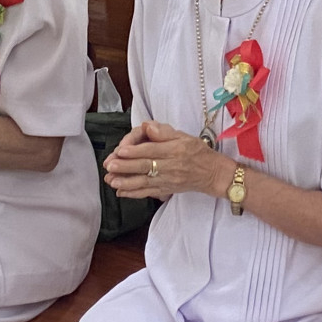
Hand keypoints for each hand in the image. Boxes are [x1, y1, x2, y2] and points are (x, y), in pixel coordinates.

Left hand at [104, 119, 229, 199]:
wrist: (212, 173)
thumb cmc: (196, 151)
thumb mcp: (184, 136)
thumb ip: (165, 132)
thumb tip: (149, 127)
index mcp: (175, 150)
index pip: (152, 150)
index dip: (136, 151)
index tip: (120, 150)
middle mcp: (171, 166)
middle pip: (145, 166)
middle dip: (126, 167)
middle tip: (110, 165)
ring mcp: (168, 180)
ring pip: (144, 182)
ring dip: (126, 182)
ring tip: (111, 180)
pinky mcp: (166, 190)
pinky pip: (148, 193)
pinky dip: (134, 194)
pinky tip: (120, 192)